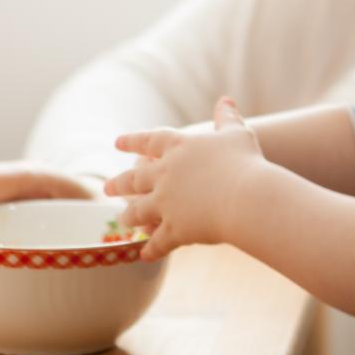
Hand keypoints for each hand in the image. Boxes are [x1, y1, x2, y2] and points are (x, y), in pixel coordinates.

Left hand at [104, 97, 262, 259]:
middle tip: (108, 188)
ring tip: (123, 220)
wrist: (247, 197)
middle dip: (120, 184)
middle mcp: (164, 174)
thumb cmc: (244, 162)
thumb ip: (227, 118)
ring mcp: (165, 202)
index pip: (149, 141)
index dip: (132, 140)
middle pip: (135, 179)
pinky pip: (158, 241)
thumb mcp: (236, 134)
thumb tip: (226, 101)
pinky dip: (152, 248)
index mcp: (178, 148)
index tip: (116, 143)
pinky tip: (145, 254)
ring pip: (138, 210)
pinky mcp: (174, 228)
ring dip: (130, 216)